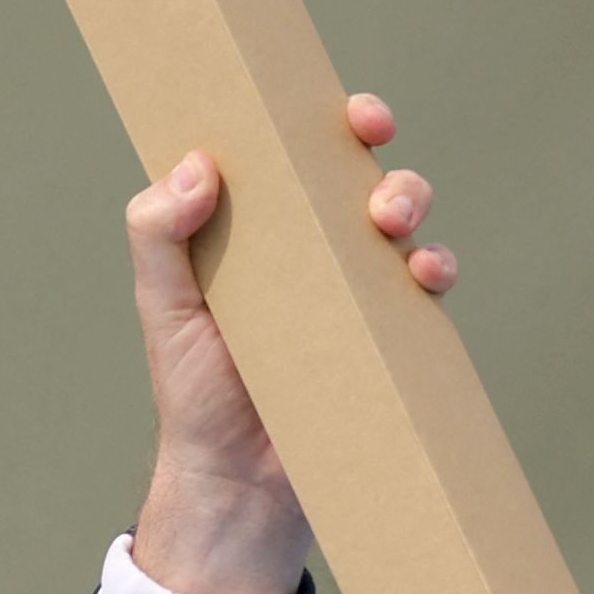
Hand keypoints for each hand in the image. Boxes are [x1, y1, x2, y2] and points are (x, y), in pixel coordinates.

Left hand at [122, 87, 449, 593]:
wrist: (235, 483)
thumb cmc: (193, 392)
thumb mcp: (162, 308)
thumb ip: (159, 235)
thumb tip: (198, 164)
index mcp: (256, 227)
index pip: (293, 153)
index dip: (322, 118)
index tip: (345, 111)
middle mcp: (309, 247)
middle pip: (357, 172)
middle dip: (378, 156)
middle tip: (364, 178)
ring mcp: (354, 288)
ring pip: (401, 221)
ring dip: (409, 201)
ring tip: (388, 225)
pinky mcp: (388, 333)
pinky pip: (425, 289)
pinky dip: (433, 270)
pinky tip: (423, 277)